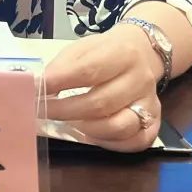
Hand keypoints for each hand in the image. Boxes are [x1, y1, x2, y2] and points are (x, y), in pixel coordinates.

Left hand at [43, 24, 162, 152]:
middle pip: (102, 103)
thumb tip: (39, 87)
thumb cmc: (105, 52)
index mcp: (122, 53)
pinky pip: (136, 142)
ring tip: (67, 124)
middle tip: (43, 112)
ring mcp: (150, 102)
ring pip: (120, 126)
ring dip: (87, 129)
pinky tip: (92, 135)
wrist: (142, 52)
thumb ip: (62, 66)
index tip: (36, 90)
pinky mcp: (155, 122)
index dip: (60, 82)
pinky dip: (110, 143)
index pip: (89, 70)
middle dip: (66, 110)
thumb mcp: (82, 48)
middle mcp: (140, 78)